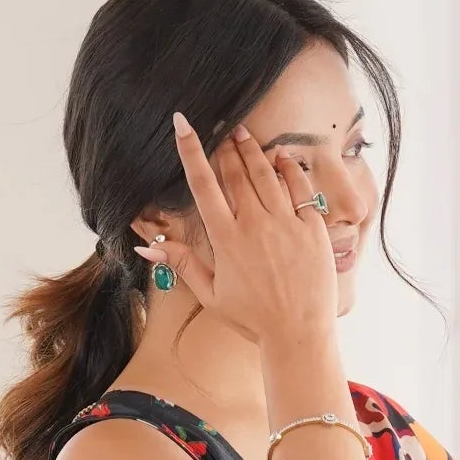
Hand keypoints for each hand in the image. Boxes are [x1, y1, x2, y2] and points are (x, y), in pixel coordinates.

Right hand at [139, 114, 337, 346]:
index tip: (182, 123)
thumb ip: (182, 264)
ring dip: (253, 150)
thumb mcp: (211, 296)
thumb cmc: (253, 320)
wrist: (298, 335)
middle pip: (236, 172)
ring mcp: (286, 223)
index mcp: (226, 239)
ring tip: (244, 134)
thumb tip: (147, 248)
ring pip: (266, 174)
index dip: (190, 149)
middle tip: (222, 129)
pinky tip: (281, 157)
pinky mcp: (312, 228)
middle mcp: (255, 224)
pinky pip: (300, 188)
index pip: (203, 184)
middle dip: (226, 146)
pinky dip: (289, 168)